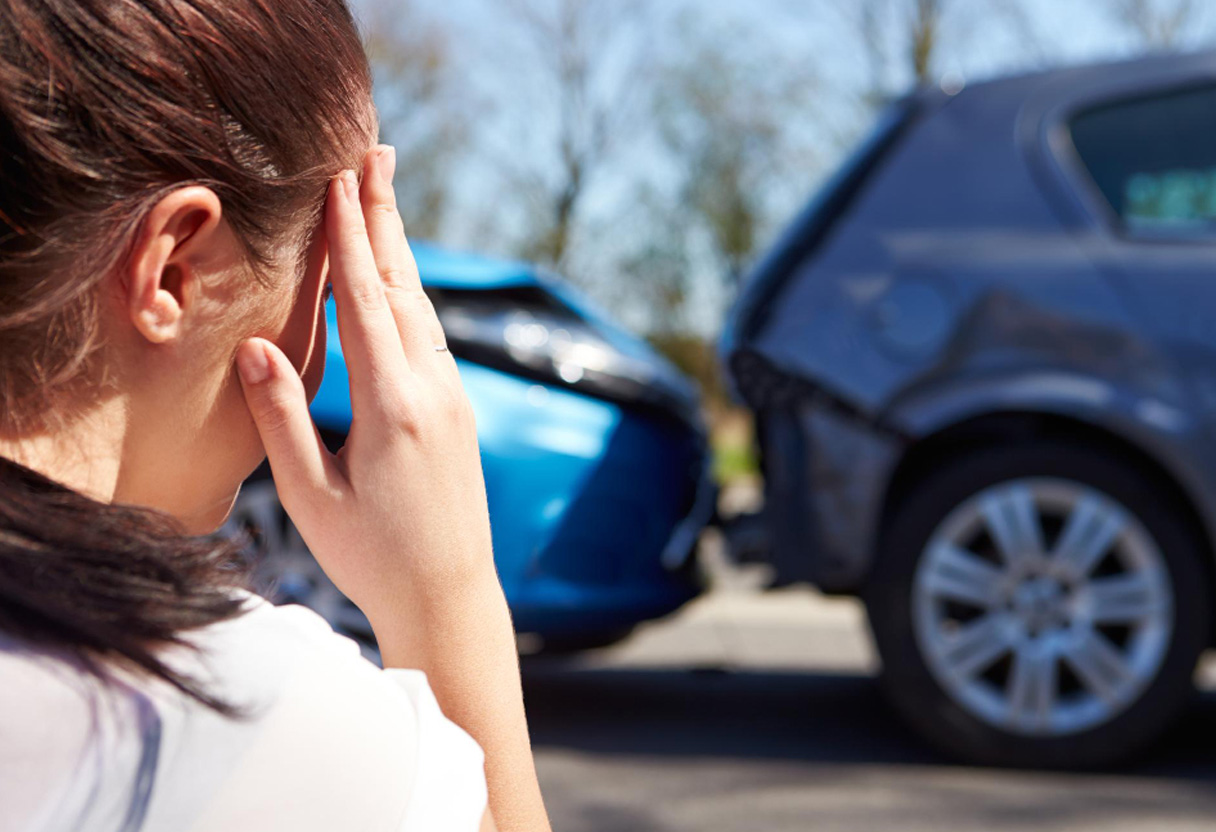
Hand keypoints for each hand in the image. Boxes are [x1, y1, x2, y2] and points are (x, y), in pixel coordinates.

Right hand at [235, 145, 494, 636]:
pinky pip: (433, 337)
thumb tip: (255, 344)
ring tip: (384, 198)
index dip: (349, 237)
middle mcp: (434, 392)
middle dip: (385, 217)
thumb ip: (283, 416)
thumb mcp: (311, 495)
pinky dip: (411, 296)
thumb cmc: (372, 557)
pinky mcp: (459, 412)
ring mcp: (454, 400)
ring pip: (423, 309)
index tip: (339, 179)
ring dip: (400, 250)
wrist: (450, 596)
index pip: (366, 302)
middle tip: (377, 154)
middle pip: (404, 288)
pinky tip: (400, 280)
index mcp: (393, 408)